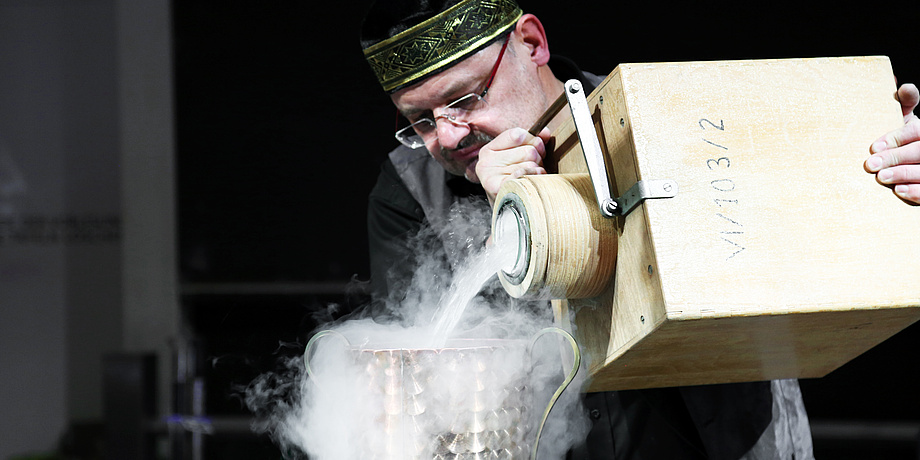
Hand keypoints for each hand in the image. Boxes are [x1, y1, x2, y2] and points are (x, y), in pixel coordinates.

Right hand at [476, 127, 550, 204]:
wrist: (505, 210)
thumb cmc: (513, 182)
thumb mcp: (518, 158)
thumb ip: (532, 141)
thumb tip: (545, 132)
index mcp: (489, 149)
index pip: (518, 134)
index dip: (533, 141)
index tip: (536, 150)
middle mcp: (485, 161)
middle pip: (528, 150)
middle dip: (538, 159)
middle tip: (534, 169)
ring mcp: (488, 175)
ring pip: (530, 164)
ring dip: (537, 172)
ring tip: (531, 178)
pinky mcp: (496, 188)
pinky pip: (522, 176)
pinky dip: (532, 179)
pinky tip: (530, 183)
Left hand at [865, 83, 919, 204]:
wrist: (911, 161)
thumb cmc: (906, 138)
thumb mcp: (905, 119)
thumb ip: (905, 103)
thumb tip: (905, 86)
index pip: (916, 131)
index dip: (897, 137)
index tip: (873, 146)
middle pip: (919, 151)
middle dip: (895, 157)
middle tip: (870, 164)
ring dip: (904, 174)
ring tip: (882, 177)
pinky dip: (916, 192)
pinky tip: (899, 191)